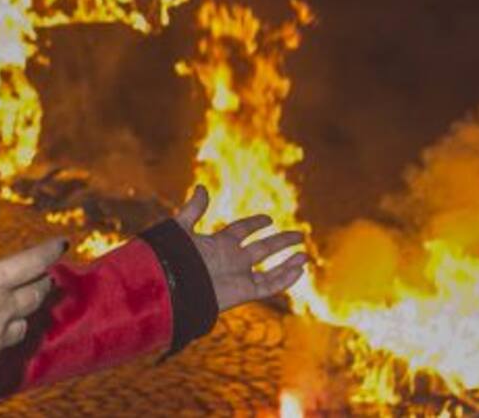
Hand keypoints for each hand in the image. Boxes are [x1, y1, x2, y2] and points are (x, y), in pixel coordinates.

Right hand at [0, 198, 65, 392]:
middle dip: (42, 281)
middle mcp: (1, 311)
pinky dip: (7, 332)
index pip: (33, 262)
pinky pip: (6, 344)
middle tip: (44, 274)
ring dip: (27, 309)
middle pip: (35, 295)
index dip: (50, 251)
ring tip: (23, 302)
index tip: (62, 244)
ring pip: (25, 323)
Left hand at [175, 185, 307, 311]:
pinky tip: (299, 269)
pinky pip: (270, 286)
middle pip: (263, 248)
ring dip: (288, 263)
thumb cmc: (173, 258)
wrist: (172, 287)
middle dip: (281, 242)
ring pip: (270, 270)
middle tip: (300, 234)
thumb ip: (194, 209)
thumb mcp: (182, 228)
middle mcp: (232, 260)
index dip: (255, 223)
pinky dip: (285, 278)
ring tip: (306, 255)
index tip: (268, 219)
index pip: (242, 231)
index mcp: (218, 244)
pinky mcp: (244, 292)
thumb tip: (201, 187)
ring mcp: (239, 277)